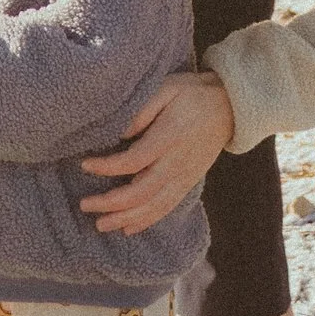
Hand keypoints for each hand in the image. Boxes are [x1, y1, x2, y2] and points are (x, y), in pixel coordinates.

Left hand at [78, 69, 235, 233]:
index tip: (85, 164)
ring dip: (126, 218)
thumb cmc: (193, 93)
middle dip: (111, 203)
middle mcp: (177, 162)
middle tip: (85, 205)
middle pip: (142, 191)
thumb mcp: (167, 87)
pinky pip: (167, 207)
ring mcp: (185, 176)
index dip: (107, 167)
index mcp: (170, 137)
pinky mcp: (188, 183)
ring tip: (101, 224)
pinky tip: (128, 228)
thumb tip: (120, 132)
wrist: (229, 106)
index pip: (134, 160)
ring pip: (154, 206)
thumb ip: (143, 109)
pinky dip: (147, 220)